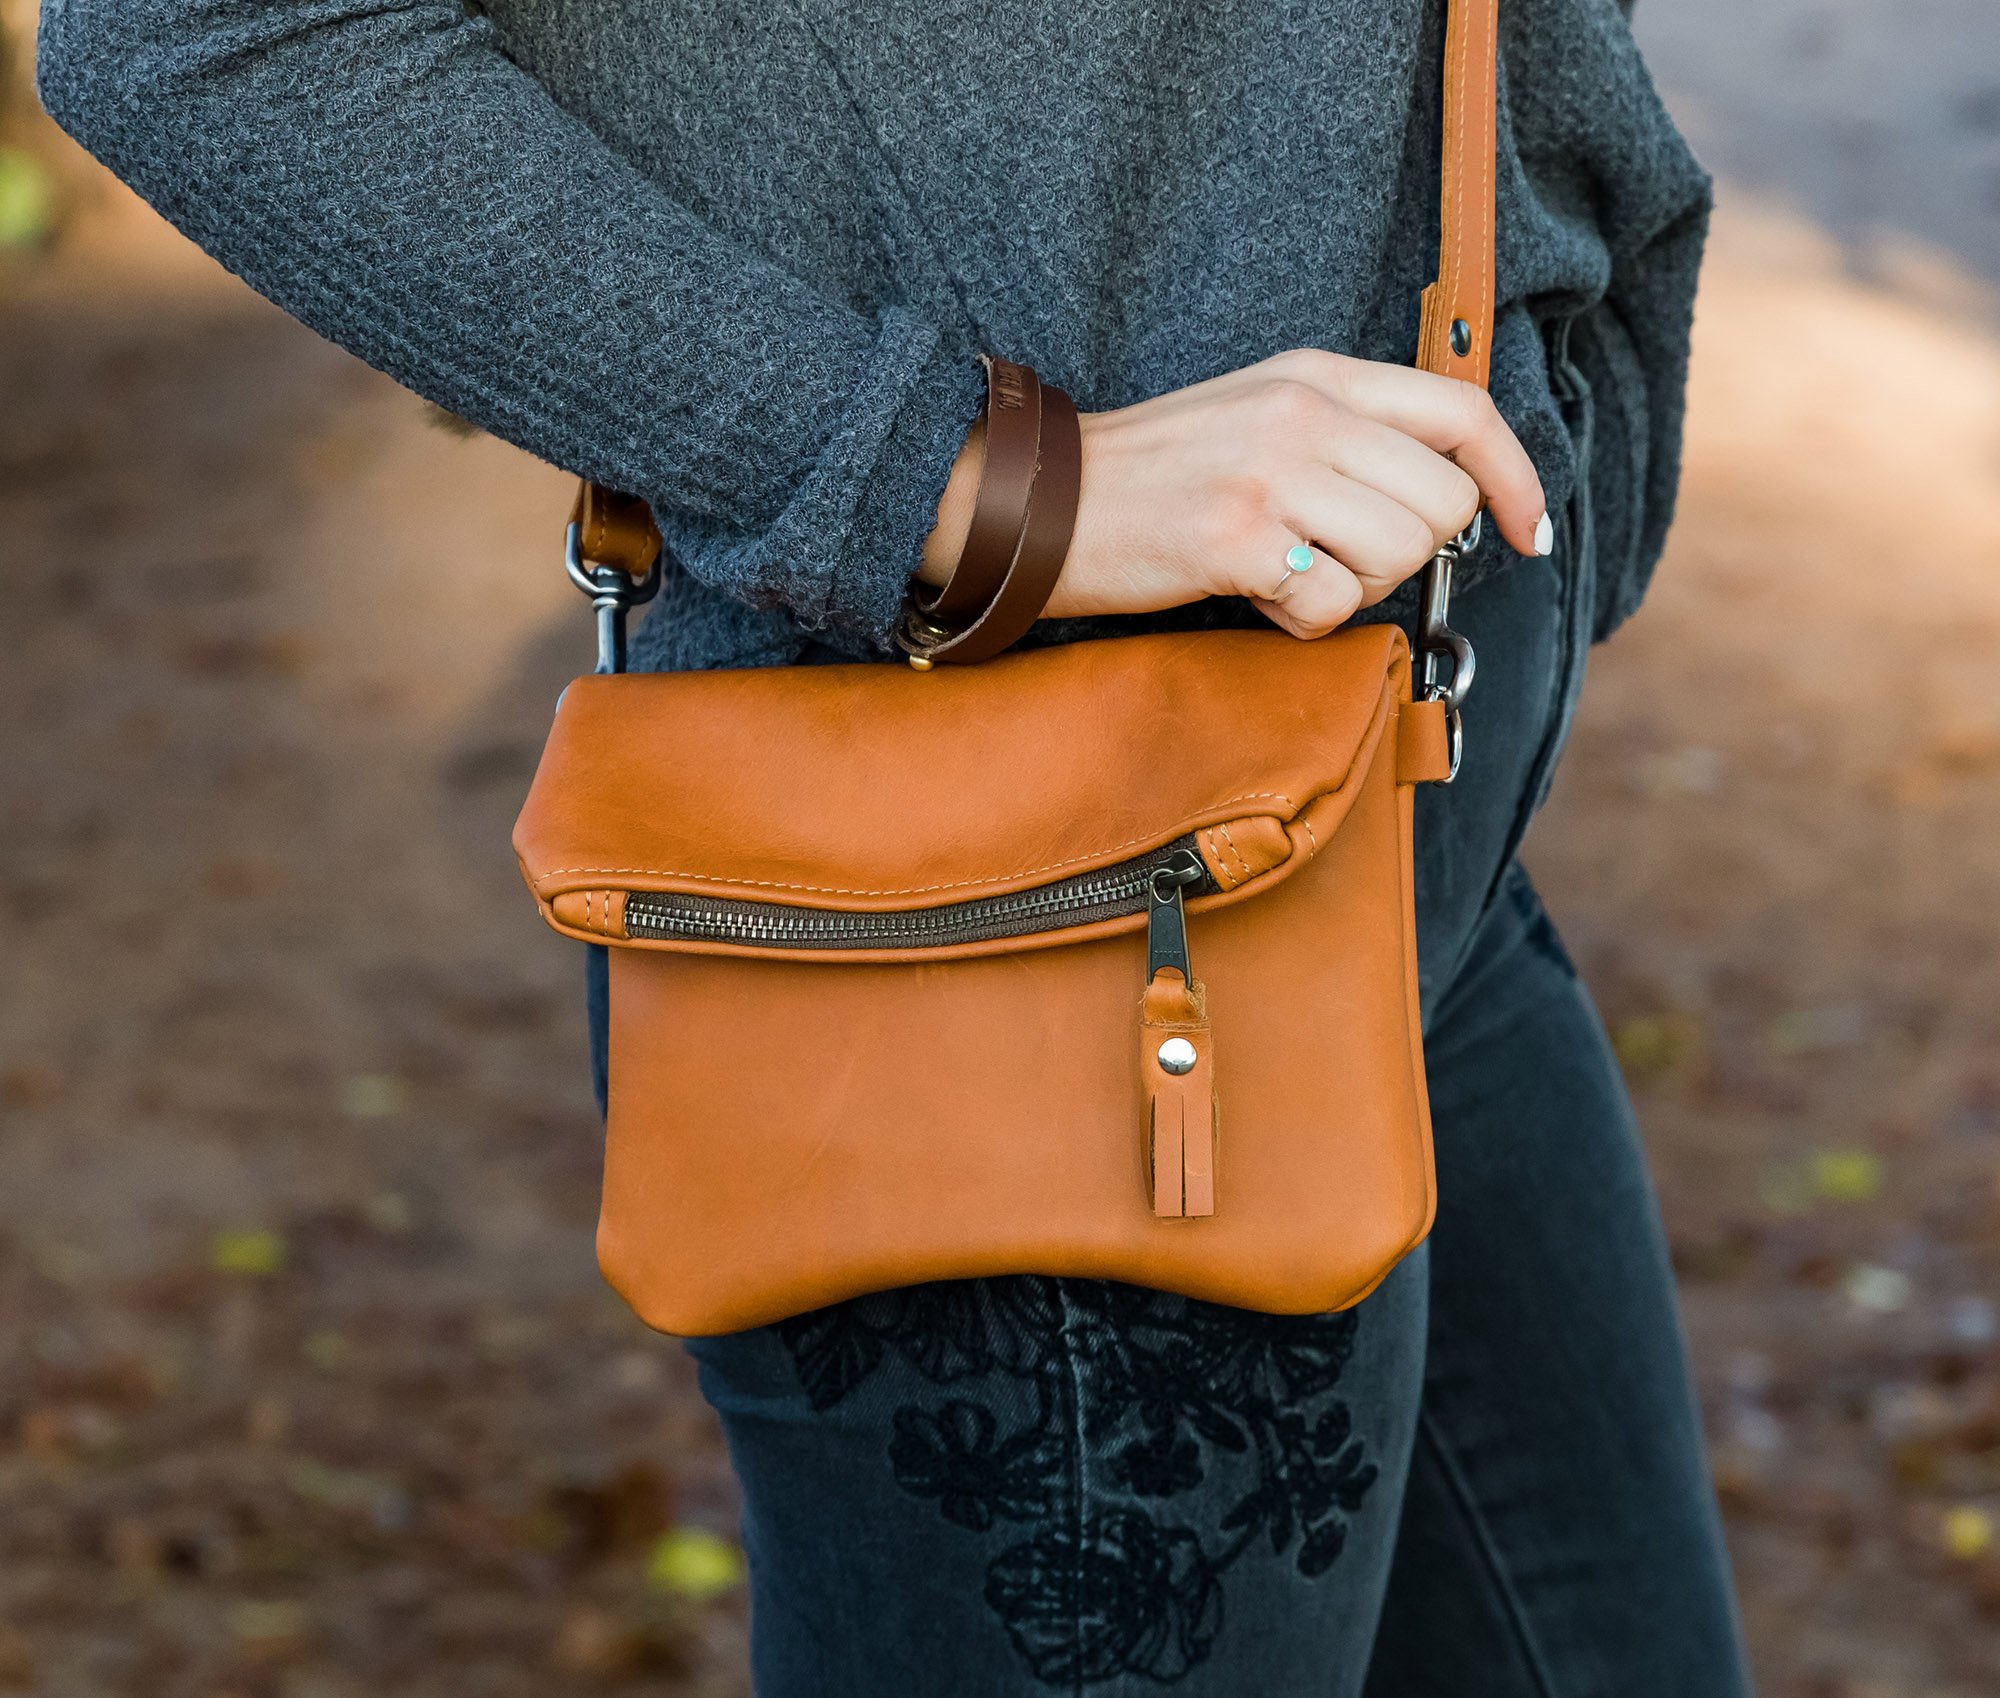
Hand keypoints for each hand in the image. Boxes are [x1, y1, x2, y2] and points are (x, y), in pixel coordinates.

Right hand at [920, 349, 1549, 638]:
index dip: (1513, 480)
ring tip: (1287, 574)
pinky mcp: (1236, 539)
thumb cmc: (1155, 474)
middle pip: (1443, 502)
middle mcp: (1304, 413)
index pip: (1463, 412)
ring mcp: (1271, 473)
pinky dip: (1301, 622)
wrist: (1042, 500)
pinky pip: (1331, 605)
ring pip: (1399, 556)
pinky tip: (1253, 597)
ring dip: (1355, 589)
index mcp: (1318, 375)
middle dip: (1408, 553)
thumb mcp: (1260, 415)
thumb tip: (1443, 502)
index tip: (1527, 533)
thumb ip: (1348, 437)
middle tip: (1338, 560)